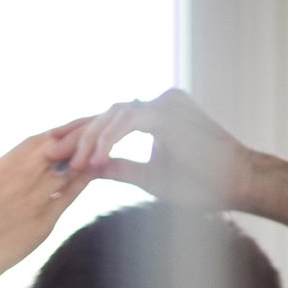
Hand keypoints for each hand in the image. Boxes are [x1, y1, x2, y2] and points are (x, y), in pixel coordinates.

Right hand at [0, 129, 92, 282]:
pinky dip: (85, 181)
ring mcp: (34, 198)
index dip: (55, 135)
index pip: (36, 140)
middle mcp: (19, 177)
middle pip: (58, 148)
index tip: (65, 136)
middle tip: (92, 138)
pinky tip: (97, 173)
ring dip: (85, 158)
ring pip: (69, 168)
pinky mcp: (45, 221)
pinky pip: (71, 194)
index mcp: (0, 166)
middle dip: (76, 140)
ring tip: (100, 154)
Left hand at [50, 87, 254, 212]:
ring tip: (74, 164)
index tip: (56, 156)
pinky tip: (96, 160)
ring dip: (90, 140)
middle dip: (76, 136)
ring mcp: (166, 104)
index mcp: (154, 116)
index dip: (80, 138)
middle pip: (106, 115)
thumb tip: (88, 170)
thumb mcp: (149, 177)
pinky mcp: (170, 113)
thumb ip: (120, 168)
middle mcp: (159, 104)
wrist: (238, 184)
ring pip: (114, 115)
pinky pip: (130, 122)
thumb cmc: (202, 184)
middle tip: (50, 155)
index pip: (108, 122)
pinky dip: (111, 141)